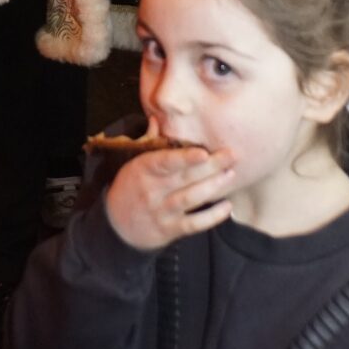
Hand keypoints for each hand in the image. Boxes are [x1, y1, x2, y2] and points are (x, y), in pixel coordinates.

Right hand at [104, 142, 233, 251]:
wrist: (117, 227)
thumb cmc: (129, 187)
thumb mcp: (132, 163)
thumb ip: (148, 142)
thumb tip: (156, 118)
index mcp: (143, 170)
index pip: (165, 162)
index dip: (185, 158)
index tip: (204, 152)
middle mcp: (152, 191)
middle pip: (184, 178)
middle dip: (210, 166)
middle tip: (232, 155)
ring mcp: (161, 212)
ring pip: (190, 199)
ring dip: (213, 187)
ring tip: (231, 174)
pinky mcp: (170, 230)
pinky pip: (193, 224)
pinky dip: (211, 217)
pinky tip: (227, 207)